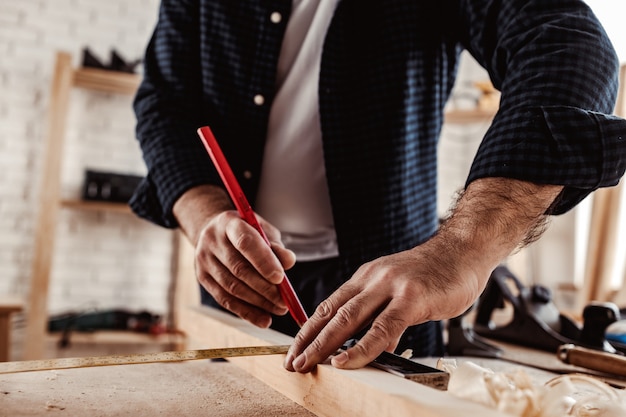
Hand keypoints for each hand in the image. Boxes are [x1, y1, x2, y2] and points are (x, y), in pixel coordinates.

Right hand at [194, 210, 295, 326]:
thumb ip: (275, 246)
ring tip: (279, 309)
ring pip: (232, 287)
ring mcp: (203, 260)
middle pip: (238, 269)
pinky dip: (246, 312)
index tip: (281, 278)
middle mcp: (212, 240)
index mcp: (229, 223)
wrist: (214, 232)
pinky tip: (263, 319)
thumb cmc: (246, 231)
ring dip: (258, 302)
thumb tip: (288, 262)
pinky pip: (225, 299)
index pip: (245, 242)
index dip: (263, 261)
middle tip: (284, 301)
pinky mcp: (202, 277)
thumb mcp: (263, 230)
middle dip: (264, 288)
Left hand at [284, 177, 562, 372]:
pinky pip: (382, 328)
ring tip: (307, 364)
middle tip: (291, 362)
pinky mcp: (412, 298)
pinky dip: (361, 348)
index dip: (309, 329)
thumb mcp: (398, 287)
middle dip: (308, 340)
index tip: (294, 349)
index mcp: (366, 277)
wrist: (464, 251)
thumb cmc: (434, 273)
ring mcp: (391, 287)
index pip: (328, 305)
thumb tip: (372, 344)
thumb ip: (382, 312)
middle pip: (331, 313)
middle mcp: (372, 279)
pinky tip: (346, 361)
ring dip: (324, 345)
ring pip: (349, 319)